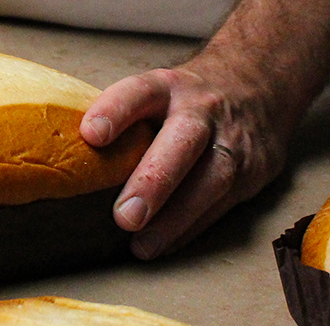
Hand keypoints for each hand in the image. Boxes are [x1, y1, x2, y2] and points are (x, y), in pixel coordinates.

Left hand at [80, 46, 292, 259]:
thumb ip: (126, 118)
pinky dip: (192, 227)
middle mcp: (203, 109)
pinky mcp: (254, 170)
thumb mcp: (159, 90)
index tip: (90, 135)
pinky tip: (166, 243)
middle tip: (124, 215)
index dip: (115, 111)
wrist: (258, 84)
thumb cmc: (187, 98)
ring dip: (175, 218)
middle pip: (182, 141)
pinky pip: (222, 203)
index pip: (140, 92)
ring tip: (142, 244)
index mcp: (169, 85)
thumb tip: (71, 154)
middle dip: (153, 180)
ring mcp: (233, 139)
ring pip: (210, 179)